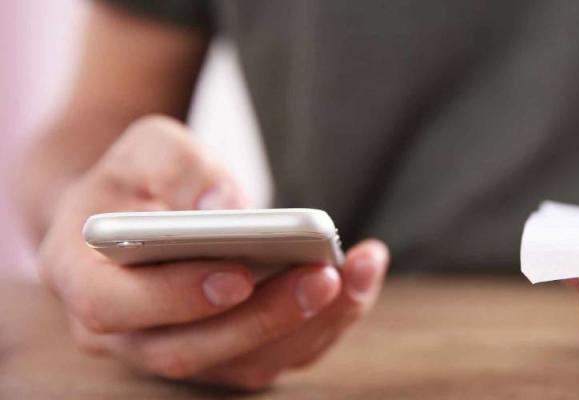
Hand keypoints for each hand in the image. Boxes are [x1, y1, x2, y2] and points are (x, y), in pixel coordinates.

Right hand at [37, 115, 389, 389]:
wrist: (141, 211)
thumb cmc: (140, 179)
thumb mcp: (144, 148)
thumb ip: (174, 165)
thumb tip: (226, 204)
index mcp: (82, 280)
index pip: (114, 308)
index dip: (176, 297)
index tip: (236, 274)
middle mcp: (127, 334)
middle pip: (191, 350)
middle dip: (264, 316)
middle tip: (322, 274)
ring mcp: (181, 350)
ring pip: (246, 362)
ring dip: (311, 322)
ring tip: (360, 269)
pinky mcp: (231, 354)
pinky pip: (281, 352)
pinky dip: (329, 319)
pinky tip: (365, 272)